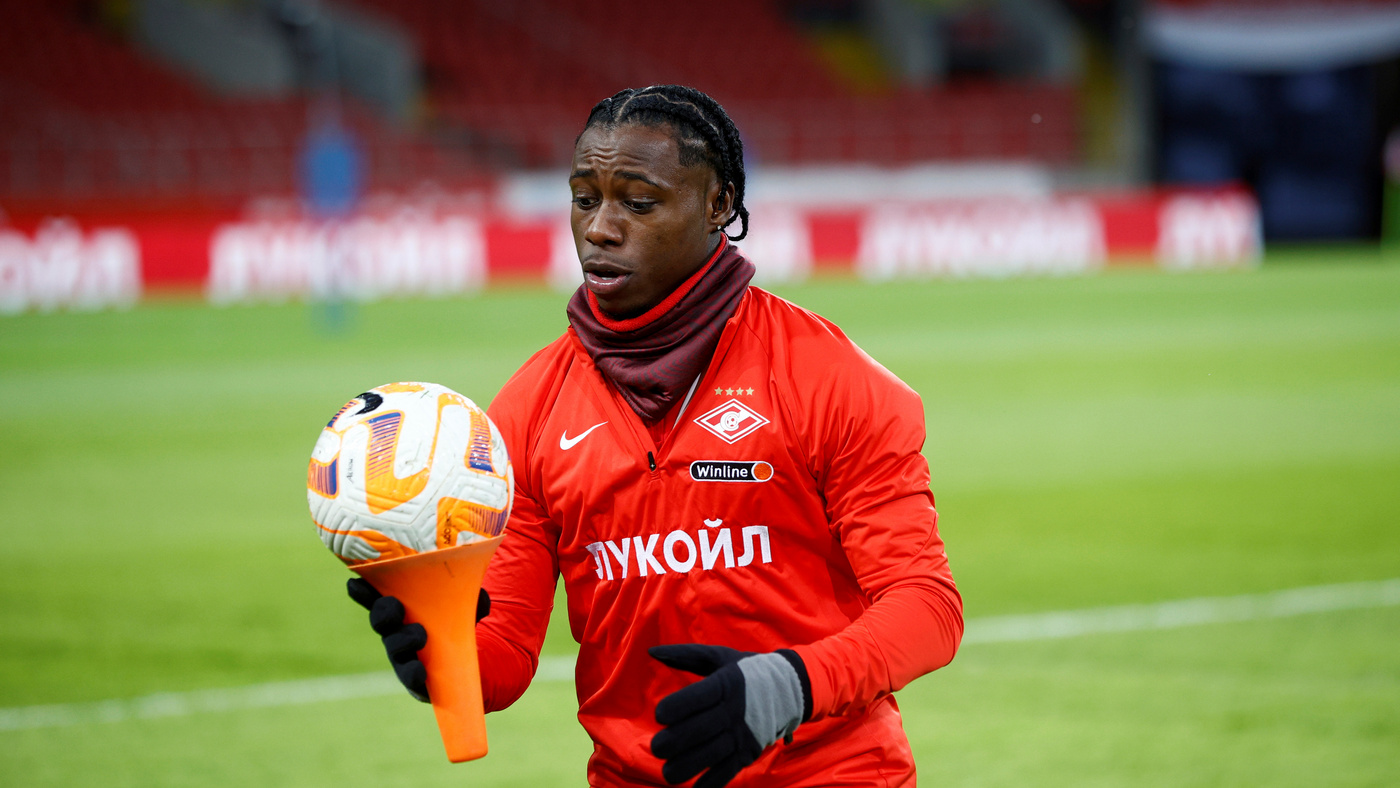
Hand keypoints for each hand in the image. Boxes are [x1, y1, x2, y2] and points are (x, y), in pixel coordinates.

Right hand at [346, 578, 490, 702]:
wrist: (470, 663)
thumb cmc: (457, 624)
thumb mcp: (468, 606)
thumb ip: (474, 599)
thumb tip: (481, 601)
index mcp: (403, 608)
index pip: (377, 596)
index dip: (364, 591)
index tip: (355, 582)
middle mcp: (396, 631)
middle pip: (381, 620)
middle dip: (384, 612)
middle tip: (395, 606)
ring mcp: (403, 656)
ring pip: (395, 648)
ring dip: (404, 641)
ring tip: (420, 636)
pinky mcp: (414, 679)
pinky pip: (409, 678)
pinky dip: (413, 673)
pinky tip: (419, 670)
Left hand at [649, 644, 809, 787]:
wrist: (791, 687)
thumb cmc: (746, 670)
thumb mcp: (719, 656)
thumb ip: (685, 655)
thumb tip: (652, 651)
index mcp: (726, 684)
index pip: (699, 697)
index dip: (677, 707)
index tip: (659, 715)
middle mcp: (735, 710)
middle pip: (701, 729)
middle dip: (675, 741)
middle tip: (657, 747)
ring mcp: (744, 733)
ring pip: (713, 754)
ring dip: (688, 766)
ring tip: (667, 773)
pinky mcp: (749, 751)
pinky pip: (729, 770)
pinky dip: (712, 783)